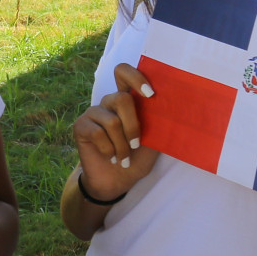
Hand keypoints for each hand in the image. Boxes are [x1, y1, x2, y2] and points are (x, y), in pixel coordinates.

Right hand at [70, 63, 159, 200]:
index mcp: (128, 101)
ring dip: (121, 146)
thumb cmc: (136, 159)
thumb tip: (175, 110)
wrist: (116, 181)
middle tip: (135, 145)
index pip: (124, 73)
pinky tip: (110, 157)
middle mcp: (109, 102)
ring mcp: (94, 113)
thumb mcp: (153, 143)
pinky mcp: (81, 126)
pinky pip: (97, 133)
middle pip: (121, 98)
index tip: (150, 95)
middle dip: (132, 125)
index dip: (135, 78)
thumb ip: (158, 124)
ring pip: (112, 121)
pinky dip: (108, 149)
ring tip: (123, 159)